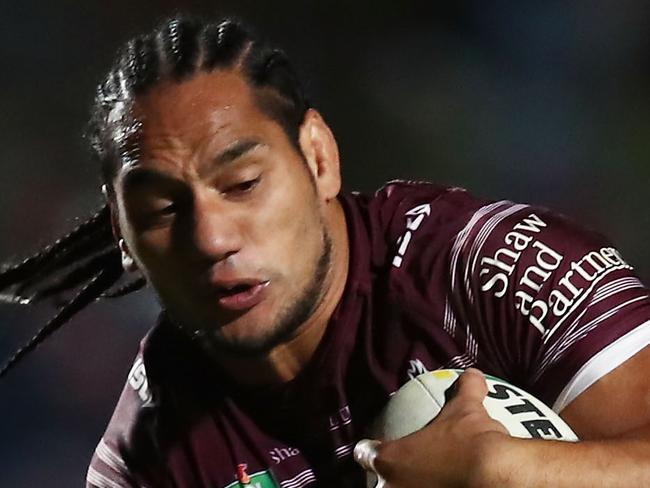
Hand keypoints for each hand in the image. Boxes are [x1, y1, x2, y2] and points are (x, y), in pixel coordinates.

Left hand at [355, 369, 508, 487]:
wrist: (493, 475)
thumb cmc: (471, 439)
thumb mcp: (467, 407)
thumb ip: (466, 388)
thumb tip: (473, 374)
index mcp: (390, 459)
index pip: (366, 453)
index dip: (372, 449)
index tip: (379, 448)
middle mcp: (392, 486)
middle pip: (379, 483)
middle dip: (389, 478)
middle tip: (408, 470)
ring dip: (409, 486)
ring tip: (427, 482)